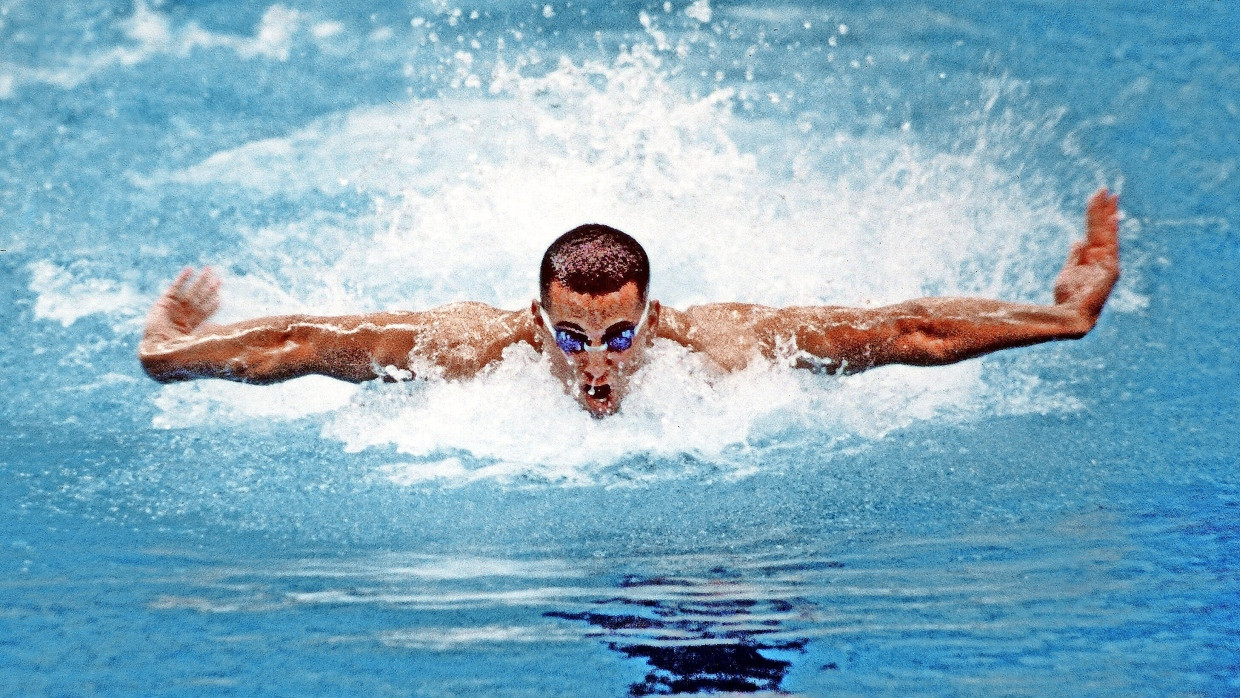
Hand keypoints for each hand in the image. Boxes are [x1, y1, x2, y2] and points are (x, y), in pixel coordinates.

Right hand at [142, 267, 220, 343]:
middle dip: (209, 288)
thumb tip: (223, 331)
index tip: (221, 297)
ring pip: (191, 290)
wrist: (156, 346)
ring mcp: (175, 306)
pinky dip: (182, 279)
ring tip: (209, 270)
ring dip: (200, 280)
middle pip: (200, 298)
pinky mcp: (165, 301)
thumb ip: (206, 334)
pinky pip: (175, 287)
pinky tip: (190, 270)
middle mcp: (185, 313)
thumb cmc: (175, 349)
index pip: (205, 311)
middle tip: (219, 279)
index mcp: (192, 323)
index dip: (213, 304)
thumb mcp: (194, 341)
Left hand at [1053, 188, 1119, 323]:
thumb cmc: (1067, 298)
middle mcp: (1102, 258)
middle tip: (1105, 189)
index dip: (1096, 215)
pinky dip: (1110, 233)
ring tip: (1107, 196)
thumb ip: (1075, 256)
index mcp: (1092, 258)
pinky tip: (1110, 218)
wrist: (1070, 316)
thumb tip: (1078, 240)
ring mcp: (1107, 263)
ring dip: (1105, 215)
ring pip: (1106, 234)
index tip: (1098, 197)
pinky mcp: (1109, 270)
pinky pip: (1110, 247)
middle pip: (1103, 229)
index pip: (1096, 232)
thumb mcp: (1068, 272)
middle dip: (1104, 209)